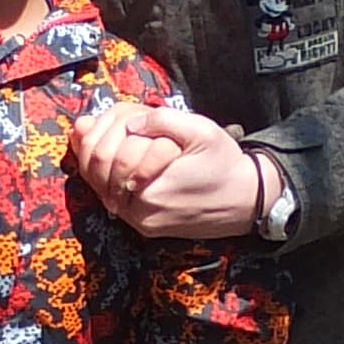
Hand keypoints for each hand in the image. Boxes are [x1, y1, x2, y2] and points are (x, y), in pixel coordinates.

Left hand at [70, 93, 268, 240]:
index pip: (107, 152)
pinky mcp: (144, 226)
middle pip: (96, 169)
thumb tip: (128, 123)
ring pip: (98, 184)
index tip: (129, 117)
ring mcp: (140, 223)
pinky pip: (111, 196)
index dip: (114, 126)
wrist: (246, 200)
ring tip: (114, 135)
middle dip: (102, 139)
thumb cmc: (224, 164)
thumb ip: (161, 120)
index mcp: (151, 189)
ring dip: (101, 156)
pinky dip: (108, 173)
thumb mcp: (200, 129)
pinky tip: (117, 155)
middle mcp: (140, 212)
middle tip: (117, 122)